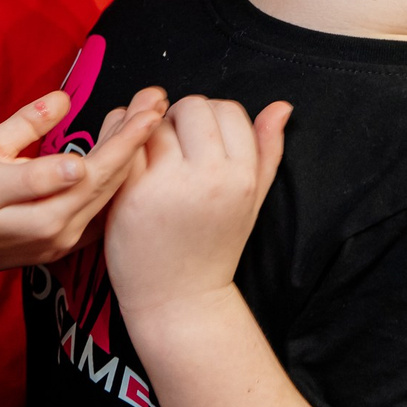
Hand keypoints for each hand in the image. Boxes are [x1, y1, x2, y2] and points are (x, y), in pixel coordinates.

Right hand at [0, 85, 169, 275]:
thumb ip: (25, 126)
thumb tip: (62, 99)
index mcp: (23, 199)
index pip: (85, 167)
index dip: (120, 141)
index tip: (146, 114)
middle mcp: (50, 227)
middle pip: (105, 180)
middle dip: (136, 140)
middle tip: (157, 103)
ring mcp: (60, 242)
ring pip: (108, 196)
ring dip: (133, 159)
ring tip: (150, 120)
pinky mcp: (65, 248)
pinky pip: (101, 212)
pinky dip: (117, 182)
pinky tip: (130, 156)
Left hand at [103, 94, 290, 328]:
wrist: (179, 299)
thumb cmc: (215, 248)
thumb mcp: (252, 201)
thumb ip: (268, 151)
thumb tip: (282, 107)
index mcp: (242, 177)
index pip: (228, 109)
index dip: (212, 118)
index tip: (201, 140)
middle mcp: (210, 178)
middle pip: (192, 107)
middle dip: (180, 118)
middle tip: (175, 147)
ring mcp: (169, 185)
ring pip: (155, 122)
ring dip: (151, 132)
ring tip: (154, 160)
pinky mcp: (132, 194)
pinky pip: (126, 144)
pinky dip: (124, 144)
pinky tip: (130, 164)